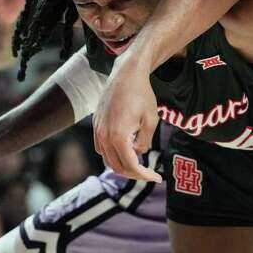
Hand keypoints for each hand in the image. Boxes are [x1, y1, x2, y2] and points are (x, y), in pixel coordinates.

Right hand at [93, 56, 161, 181]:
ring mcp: (98, 130)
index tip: (157, 178)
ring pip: (107, 159)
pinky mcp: (96, 124)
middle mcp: (104, 136)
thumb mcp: (151, 120)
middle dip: (134, 173)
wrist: (126, 74)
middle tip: (149, 173)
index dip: (145, 175)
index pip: (131, 166)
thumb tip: (137, 154)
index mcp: (119, 136)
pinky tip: (126, 150)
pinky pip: (101, 148)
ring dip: (122, 164)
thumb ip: (144, 143)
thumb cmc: (142, 95)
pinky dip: (112, 154)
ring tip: (138, 163)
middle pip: (117, 167)